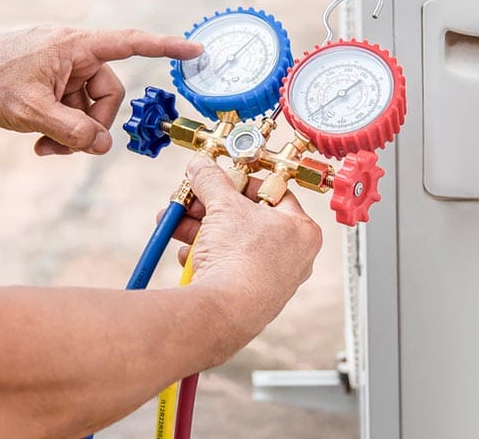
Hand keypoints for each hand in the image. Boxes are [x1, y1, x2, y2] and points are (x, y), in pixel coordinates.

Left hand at [0, 25, 201, 155]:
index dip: (166, 47)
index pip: (131, 43)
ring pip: (87, 105)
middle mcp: (73, 51)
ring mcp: (60, 65)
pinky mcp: (49, 78)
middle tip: (66, 146)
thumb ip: (73, 131)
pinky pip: (70, 105)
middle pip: (107, 93)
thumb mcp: (31, 112)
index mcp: (75, 45)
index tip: (196, 49)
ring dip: (71, 131)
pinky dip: (60, 125)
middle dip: (91, 124)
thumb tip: (104, 146)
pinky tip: (37, 140)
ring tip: (43, 146)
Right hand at [159, 155, 322, 345]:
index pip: (274, 193)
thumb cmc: (241, 260)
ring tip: (177, 224)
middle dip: (212, 208)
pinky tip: (186, 256)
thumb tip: (201, 167)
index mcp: (301, 231)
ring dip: (202, 232)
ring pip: (234, 244)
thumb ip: (211, 180)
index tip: (221, 179)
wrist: (224, 312)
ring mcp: (272, 280)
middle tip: (192, 199)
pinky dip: (206, 259)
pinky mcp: (250, 298)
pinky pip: (228, 268)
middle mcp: (293, 257)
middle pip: (248, 219)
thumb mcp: (223, 205)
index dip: (243, 182)